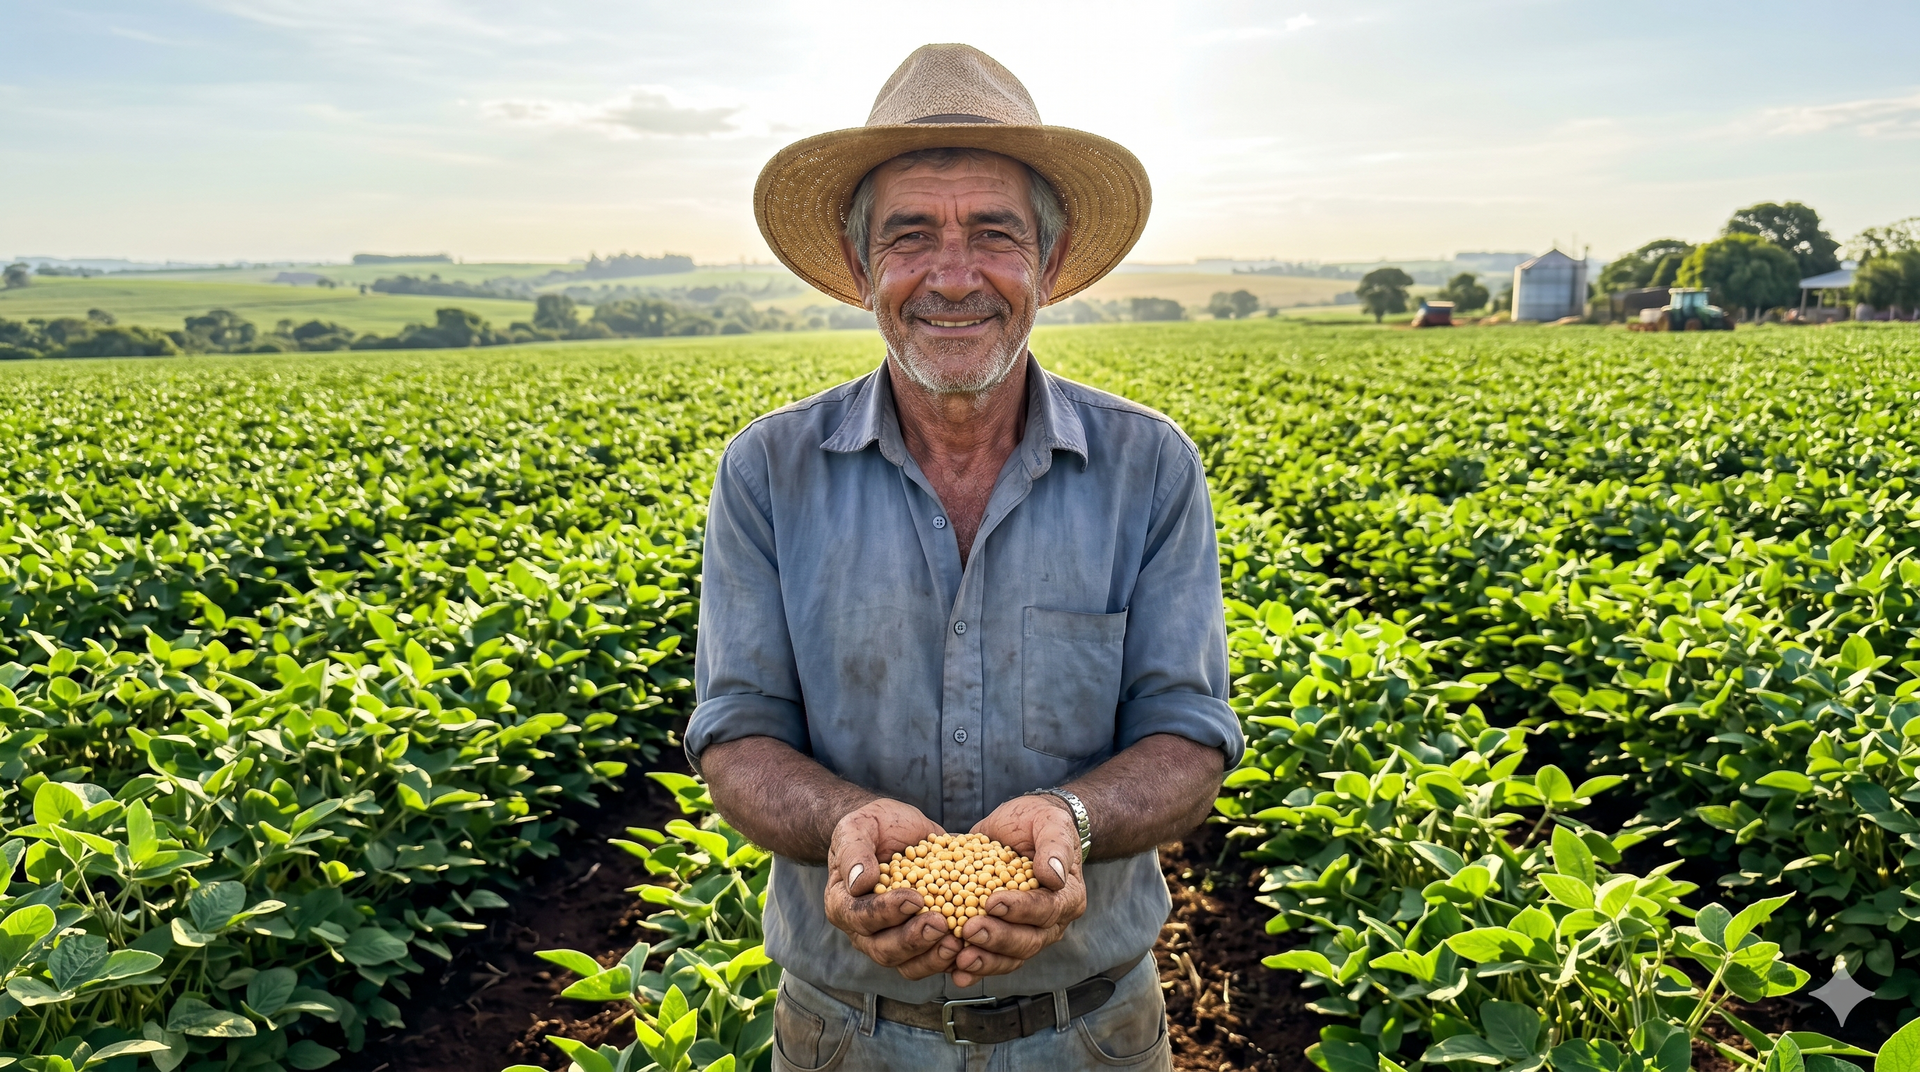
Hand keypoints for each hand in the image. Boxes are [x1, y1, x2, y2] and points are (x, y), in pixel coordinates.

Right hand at [824, 799, 962, 979]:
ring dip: (933, 957)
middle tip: (940, 924)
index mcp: (844, 903)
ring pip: (908, 964)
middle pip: (884, 949)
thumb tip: (860, 882)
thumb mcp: (857, 827)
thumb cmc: (873, 827)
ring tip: (957, 942)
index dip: (886, 912)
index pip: (860, 917)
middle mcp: (865, 930)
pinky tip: (971, 948)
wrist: (898, 830)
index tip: (913, 899)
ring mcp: (893, 939)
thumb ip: (854, 851)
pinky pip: (933, 960)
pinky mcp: (922, 941)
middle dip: (913, 940)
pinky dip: (952, 959)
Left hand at [955, 795, 1086, 986]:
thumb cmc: (1039, 822)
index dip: (1021, 910)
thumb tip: (1053, 875)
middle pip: (1028, 940)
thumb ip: (1056, 847)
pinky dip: (973, 967)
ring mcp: (1025, 932)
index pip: (1047, 909)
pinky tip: (954, 970)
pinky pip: (991, 958)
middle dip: (998, 938)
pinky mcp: (1002, 934)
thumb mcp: (1051, 822)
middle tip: (970, 931)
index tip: (994, 902)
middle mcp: (1049, 922)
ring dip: (985, 960)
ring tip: (960, 959)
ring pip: (1010, 957)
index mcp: (1066, 897)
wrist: (1022, 825)